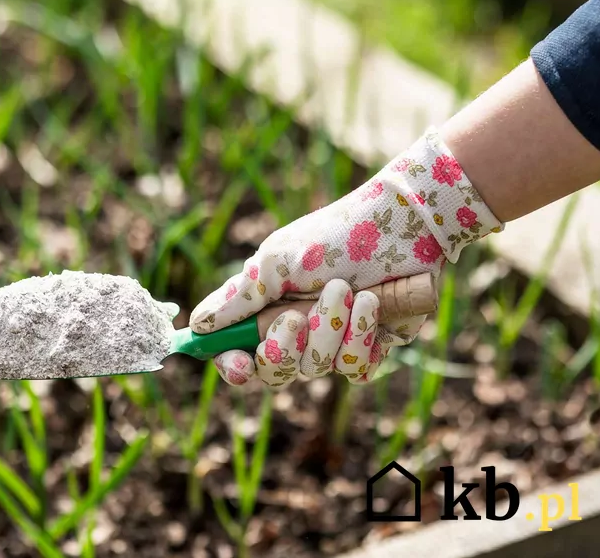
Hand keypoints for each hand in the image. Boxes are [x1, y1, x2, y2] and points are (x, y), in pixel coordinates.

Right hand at [190, 129, 503, 387]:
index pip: (237, 354)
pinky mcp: (371, 346)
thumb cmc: (334, 236)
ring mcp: (333, 342)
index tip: (238, 363)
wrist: (402, 223)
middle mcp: (297, 331)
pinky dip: (361, 336)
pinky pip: (356, 368)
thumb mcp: (278, 263)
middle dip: (281, 350)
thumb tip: (198, 324)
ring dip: (327, 330)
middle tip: (293, 318)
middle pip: (273, 375)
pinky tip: (370, 303)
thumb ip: (240, 296)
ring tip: (342, 289)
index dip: (233, 367)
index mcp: (266, 308)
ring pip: (315, 370)